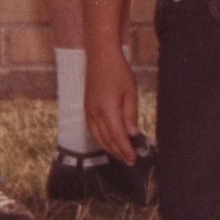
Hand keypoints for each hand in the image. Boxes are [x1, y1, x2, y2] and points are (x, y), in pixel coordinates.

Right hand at [86, 49, 141, 163]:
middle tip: (129, 161)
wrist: (100, 58)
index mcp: (107, 111)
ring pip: (98, 138)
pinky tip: (109, 142)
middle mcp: (94, 115)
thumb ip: (130, 115)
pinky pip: (93, 131)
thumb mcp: (130, 93)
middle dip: (118, 152)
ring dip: (109, 148)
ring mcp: (88, 113)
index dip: (125, 150)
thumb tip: (132, 134)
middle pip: (106, 140)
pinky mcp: (86, 110)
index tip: (133, 159)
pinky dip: (102, 140)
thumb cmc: (119, 73)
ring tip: (121, 154)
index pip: (117, 137)